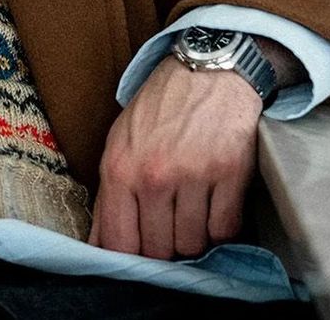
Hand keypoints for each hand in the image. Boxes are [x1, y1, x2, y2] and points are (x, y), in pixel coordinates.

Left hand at [88, 55, 260, 259]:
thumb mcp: (118, 144)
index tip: (142, 253)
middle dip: (165, 244)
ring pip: (194, 244)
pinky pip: (226, 230)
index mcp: (120, 170)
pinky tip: (215, 202)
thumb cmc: (158, 110)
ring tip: (193, 206)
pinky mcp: (230, 173)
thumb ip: (108, 196)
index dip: (132, 258)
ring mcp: (194, 176)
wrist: (207, 71)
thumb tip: (99, 246)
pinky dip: (222, 225)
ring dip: (195, 234)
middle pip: (160, 250)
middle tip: (171, 222)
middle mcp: (155, 176)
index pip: (120, 243)